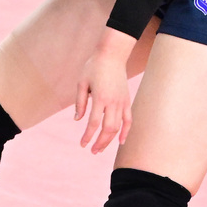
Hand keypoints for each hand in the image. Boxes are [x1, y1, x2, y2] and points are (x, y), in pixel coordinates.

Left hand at [74, 29, 135, 154]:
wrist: (112, 55)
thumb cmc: (93, 67)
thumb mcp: (82, 82)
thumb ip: (80, 102)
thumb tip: (77, 120)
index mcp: (100, 98)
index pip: (94, 123)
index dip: (88, 136)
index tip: (82, 144)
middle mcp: (113, 102)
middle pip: (108, 129)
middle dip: (100, 142)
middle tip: (92, 151)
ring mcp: (122, 102)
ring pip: (118, 127)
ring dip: (110, 140)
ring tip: (101, 148)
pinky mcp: (127, 100)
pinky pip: (128, 119)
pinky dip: (126, 131)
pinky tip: (121, 141)